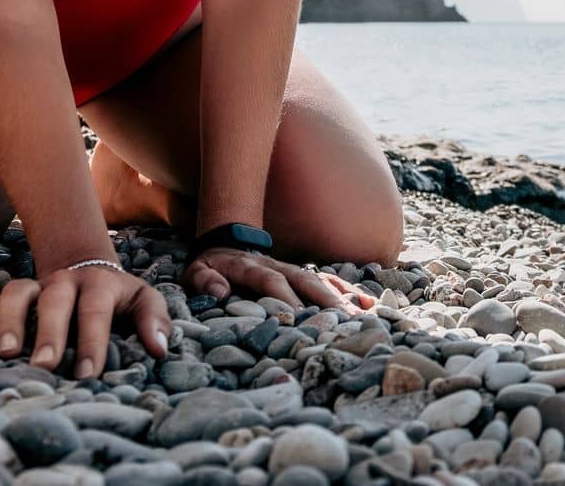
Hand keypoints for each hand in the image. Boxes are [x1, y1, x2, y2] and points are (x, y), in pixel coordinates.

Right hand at [0, 264, 170, 379]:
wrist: (86, 267)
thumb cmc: (118, 297)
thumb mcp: (143, 300)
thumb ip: (155, 320)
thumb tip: (160, 349)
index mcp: (99, 285)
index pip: (95, 311)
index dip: (92, 341)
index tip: (88, 374)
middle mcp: (64, 282)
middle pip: (54, 301)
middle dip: (49, 333)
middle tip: (45, 365)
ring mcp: (36, 286)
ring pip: (17, 294)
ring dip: (9, 321)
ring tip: (6, 353)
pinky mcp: (14, 295)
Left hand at [180, 246, 377, 313]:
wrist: (225, 244)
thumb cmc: (210, 268)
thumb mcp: (195, 272)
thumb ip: (204, 280)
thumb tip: (218, 292)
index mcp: (251, 268)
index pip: (271, 281)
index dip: (283, 297)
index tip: (295, 318)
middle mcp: (278, 267)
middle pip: (306, 280)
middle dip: (324, 300)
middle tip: (343, 320)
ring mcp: (293, 270)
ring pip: (322, 281)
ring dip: (342, 298)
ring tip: (363, 317)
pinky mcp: (303, 276)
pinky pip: (330, 282)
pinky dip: (349, 292)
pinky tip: (369, 306)